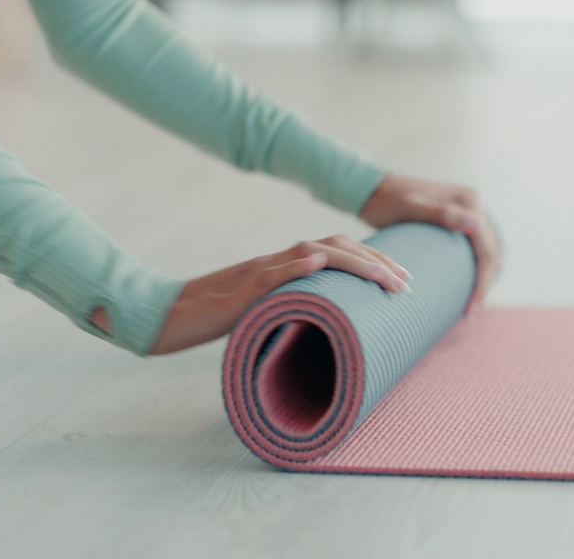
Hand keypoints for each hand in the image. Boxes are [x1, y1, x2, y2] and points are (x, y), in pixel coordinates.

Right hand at [91, 236, 411, 354]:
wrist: (165, 315)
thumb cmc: (212, 319)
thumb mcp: (264, 313)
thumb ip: (292, 308)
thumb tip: (328, 327)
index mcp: (286, 266)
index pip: (338, 250)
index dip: (373, 259)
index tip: (403, 278)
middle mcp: (279, 262)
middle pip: (338, 246)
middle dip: (378, 261)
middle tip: (408, 282)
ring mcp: (261, 272)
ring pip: (315, 253)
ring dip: (356, 263)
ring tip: (386, 280)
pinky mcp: (242, 290)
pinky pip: (274, 273)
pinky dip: (298, 266)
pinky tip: (322, 264)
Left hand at [358, 174, 501, 310]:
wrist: (371, 188)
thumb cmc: (386, 201)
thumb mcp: (410, 208)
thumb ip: (443, 213)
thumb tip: (477, 224)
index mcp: (468, 201)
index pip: (486, 248)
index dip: (482, 281)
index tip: (469, 309)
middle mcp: (474, 203)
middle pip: (490, 250)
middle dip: (483, 283)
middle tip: (469, 313)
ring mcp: (468, 208)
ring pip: (487, 248)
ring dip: (483, 276)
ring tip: (469, 304)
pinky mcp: (459, 216)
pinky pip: (476, 244)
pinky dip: (476, 265)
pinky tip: (467, 283)